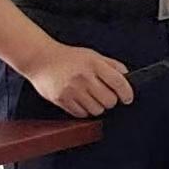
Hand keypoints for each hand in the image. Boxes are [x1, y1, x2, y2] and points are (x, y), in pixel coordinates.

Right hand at [19, 40, 133, 116]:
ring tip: (91, 98)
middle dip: (111, 101)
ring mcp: (72, 89)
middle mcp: (84, 77)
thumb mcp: (92, 55)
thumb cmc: (67, 57)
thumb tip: (126, 76)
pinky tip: (81, 101)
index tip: (128, 98)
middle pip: (109, 100)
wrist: (40, 59)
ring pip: (97, 110)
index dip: (127, 93)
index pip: (118, 82)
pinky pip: (81, 113)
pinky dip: (84, 110)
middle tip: (106, 96)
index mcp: (94, 64)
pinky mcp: (61, 99)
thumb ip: (111, 64)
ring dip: (98, 107)